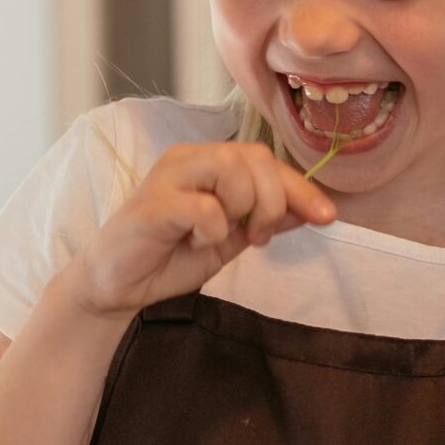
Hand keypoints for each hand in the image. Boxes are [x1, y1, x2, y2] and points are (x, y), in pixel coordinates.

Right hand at [70, 141, 336, 316]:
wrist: (117, 286)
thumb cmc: (170, 257)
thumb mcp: (230, 240)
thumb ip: (265, 220)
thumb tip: (310, 210)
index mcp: (209, 162)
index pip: (266, 160)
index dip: (301, 188)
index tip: (327, 217)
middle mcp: (189, 159)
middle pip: (255, 158)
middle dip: (273, 201)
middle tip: (258, 236)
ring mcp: (169, 176)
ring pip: (232, 169)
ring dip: (244, 209)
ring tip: (223, 236)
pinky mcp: (153, 203)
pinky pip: (205, 206)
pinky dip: (213, 229)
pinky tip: (195, 241)